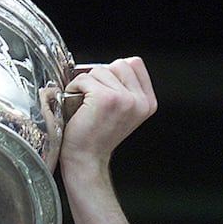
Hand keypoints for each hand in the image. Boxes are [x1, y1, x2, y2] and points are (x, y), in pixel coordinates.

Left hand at [59, 57, 156, 181]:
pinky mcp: (106, 99)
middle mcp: (140, 101)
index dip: (115, 72)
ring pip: (100, 70)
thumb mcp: (121, 111)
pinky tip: (75, 103)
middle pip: (119, 64)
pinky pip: (84, 78)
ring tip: (84, 103)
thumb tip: (112, 65)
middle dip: (101, 77)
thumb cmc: (96, 137)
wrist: (85, 160)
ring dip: (87, 83)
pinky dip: (74, 87)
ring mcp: (125, 99)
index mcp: (148, 103)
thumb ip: (125, 88)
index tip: (104, 90)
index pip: (134, 64)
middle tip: (92, 98)